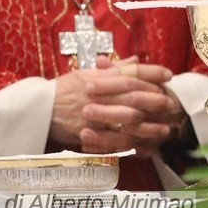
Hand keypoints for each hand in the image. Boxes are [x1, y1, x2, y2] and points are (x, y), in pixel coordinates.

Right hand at [50, 56, 177, 157]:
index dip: (151, 72)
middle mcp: (98, 94)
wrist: (36, 110)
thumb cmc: (61, 89)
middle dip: (155, 99)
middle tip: (171, 103)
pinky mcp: (87, 133)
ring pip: (126, 120)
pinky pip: (113, 140)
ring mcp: (93, 114)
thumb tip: (135, 60)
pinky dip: (131, 145)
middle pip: (133, 95)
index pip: (130, 72)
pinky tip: (145, 148)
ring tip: (164, 130)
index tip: (169, 74)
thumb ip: (113, 69)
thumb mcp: (85, 73)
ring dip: (148, 126)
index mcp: (98, 78)